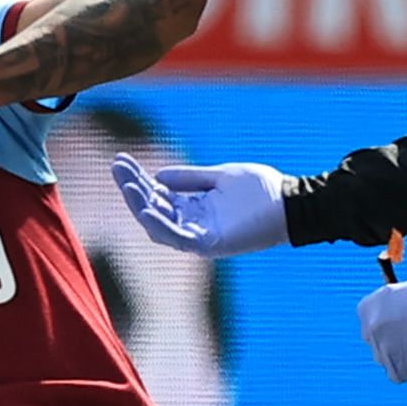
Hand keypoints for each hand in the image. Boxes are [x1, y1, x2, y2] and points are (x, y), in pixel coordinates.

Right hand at [110, 153, 288, 257]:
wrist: (290, 202)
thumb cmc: (261, 190)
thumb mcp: (219, 177)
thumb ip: (190, 178)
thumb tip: (158, 175)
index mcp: (194, 206)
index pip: (157, 194)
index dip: (138, 179)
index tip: (120, 161)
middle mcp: (193, 222)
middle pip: (153, 208)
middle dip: (133, 188)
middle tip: (116, 168)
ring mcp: (201, 235)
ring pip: (160, 225)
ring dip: (141, 205)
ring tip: (126, 186)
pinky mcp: (211, 244)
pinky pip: (179, 238)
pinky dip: (162, 226)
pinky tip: (147, 209)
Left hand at [356, 274, 406, 382]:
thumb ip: (398, 307)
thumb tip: (401, 320)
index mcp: (369, 307)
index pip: (370, 320)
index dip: (388, 324)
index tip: (402, 326)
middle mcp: (370, 329)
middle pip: (377, 342)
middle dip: (393, 342)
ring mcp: (382, 351)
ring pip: (389, 360)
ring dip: (404, 357)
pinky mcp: (397, 370)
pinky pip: (400, 374)